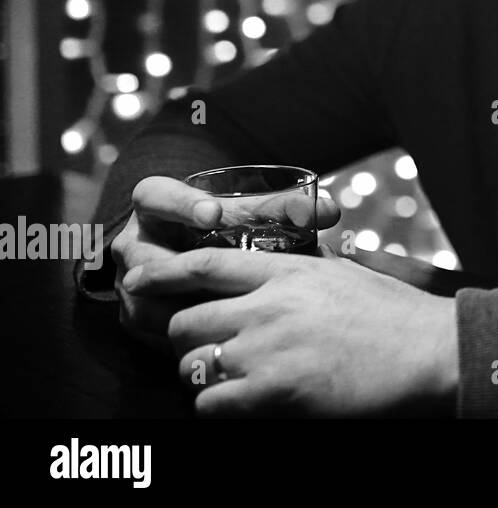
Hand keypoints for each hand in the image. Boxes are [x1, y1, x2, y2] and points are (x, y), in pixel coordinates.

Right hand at [111, 176, 340, 353]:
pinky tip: (217, 339)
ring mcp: (130, 280)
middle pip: (146, 257)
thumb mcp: (247, 209)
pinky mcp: (137, 313)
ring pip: (145, 300)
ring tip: (221, 313)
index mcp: (156, 202)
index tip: (215, 215)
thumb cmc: (228, 222)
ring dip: (182, 308)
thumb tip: (329, 213)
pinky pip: (152, 330)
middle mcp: (137, 241)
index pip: (155, 194)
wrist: (196, 249)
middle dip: (179, 270)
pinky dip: (182, 335)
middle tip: (214, 279)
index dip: (181, 205)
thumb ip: (284, 209)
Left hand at [123, 245, 458, 416]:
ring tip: (232, 383)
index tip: (137, 278)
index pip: (206, 263)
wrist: (430, 352)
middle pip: (187, 320)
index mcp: (289, 270)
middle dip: (188, 339)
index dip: (163, 271)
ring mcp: (269, 348)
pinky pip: (211, 404)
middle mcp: (269, 305)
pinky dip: (220, 408)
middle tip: (208, 352)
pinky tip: (245, 405)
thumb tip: (284, 273)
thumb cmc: (398, 316)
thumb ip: (305, 272)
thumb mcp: (347, 276)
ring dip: (204, 378)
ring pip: (192, 365)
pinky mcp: (275, 391)